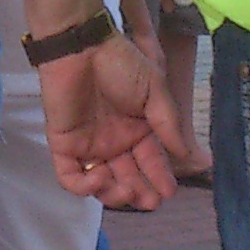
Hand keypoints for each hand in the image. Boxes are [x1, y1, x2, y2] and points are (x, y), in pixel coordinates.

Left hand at [39, 36, 182, 209]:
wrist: (81, 47)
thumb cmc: (120, 63)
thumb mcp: (154, 90)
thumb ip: (168, 123)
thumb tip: (186, 153)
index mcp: (136, 129)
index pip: (150, 161)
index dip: (160, 178)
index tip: (169, 192)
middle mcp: (113, 141)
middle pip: (127, 178)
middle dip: (140, 193)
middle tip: (151, 202)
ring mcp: (88, 145)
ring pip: (101, 184)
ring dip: (115, 194)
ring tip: (129, 191)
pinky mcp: (63, 145)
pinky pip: (70, 177)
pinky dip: (84, 187)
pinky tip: (101, 177)